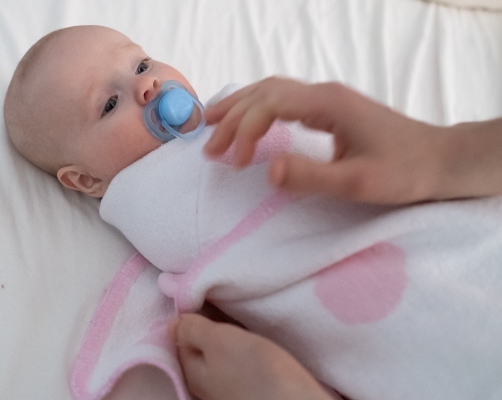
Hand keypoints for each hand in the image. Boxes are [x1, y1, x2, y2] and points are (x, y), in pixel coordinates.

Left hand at [168, 313, 333, 399]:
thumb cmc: (256, 375)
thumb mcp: (219, 342)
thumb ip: (193, 330)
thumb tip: (171, 322)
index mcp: (192, 372)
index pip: (182, 335)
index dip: (193, 311)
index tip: (209, 291)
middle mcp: (208, 384)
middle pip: (204, 345)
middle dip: (213, 322)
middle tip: (228, 298)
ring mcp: (232, 389)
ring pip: (225, 354)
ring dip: (233, 334)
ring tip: (245, 314)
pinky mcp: (256, 390)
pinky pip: (245, 363)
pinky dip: (249, 348)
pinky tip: (261, 338)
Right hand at [203, 77, 451, 203]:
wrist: (441, 160)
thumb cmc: (404, 172)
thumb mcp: (359, 183)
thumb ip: (313, 177)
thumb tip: (267, 171)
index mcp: (328, 104)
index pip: (270, 104)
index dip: (245, 130)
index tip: (236, 162)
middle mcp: (324, 94)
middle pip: (264, 92)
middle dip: (231, 116)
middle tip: (208, 147)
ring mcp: (327, 98)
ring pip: (272, 91)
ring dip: (240, 108)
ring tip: (212, 126)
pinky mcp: (330, 109)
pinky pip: (283, 99)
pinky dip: (257, 109)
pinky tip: (249, 122)